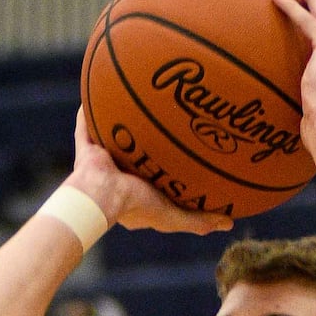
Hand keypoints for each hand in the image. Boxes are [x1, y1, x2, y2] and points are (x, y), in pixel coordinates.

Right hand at [69, 107, 233, 235]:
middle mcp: (119, 176)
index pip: (154, 180)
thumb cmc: (136, 207)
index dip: (164, 170)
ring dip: (120, 125)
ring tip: (134, 103)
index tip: (180, 158)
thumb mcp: (173, 217)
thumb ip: (199, 220)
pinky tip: (97, 92)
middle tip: (162, 124)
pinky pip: (86, 126)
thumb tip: (229, 223)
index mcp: (136, 194)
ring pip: (113, 138)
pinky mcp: (87, 148)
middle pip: (135, 155)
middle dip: (145, 143)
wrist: (102, 194)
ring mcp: (102, 161)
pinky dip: (87, 114)